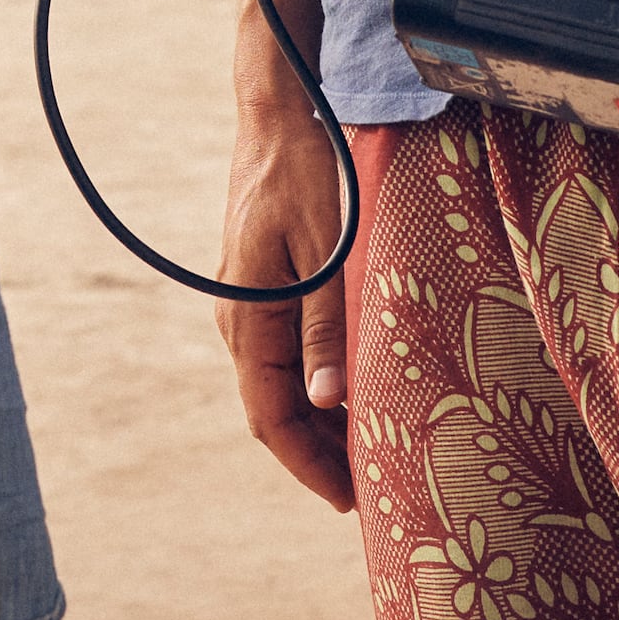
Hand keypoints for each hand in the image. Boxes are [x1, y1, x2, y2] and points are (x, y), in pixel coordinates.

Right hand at [216, 105, 357, 514]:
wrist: (276, 117)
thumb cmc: (306, 176)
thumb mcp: (326, 252)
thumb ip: (325, 327)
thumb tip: (329, 403)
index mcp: (248, 320)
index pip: (271, 418)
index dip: (309, 467)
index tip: (351, 502)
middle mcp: (240, 323)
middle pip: (277, 412)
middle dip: (320, 457)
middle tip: (378, 491)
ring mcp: (250, 309)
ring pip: (283, 388)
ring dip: (323, 425)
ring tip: (375, 453)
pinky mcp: (265, 293)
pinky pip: (288, 358)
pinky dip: (320, 388)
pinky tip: (357, 396)